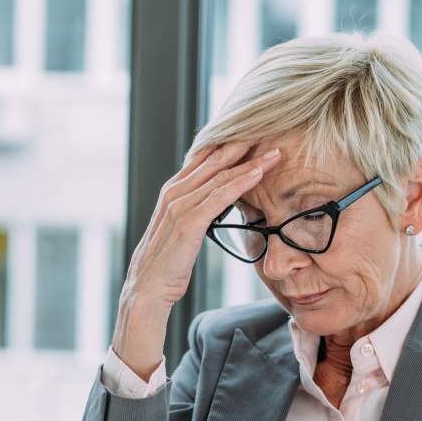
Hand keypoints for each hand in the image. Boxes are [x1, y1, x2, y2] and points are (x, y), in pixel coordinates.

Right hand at [111, 142, 281, 379]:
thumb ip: (197, 212)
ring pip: (220, 175)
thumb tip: (218, 203)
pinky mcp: (188, 223)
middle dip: (244, 145)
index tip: (256, 135)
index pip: (205, 159)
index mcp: (173, 191)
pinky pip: (219, 197)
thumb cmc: (167, 264)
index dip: (230, 145)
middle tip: (271, 131)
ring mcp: (179, 206)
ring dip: (250, 161)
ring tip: (274, 151)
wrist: (147, 289)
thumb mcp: (182, 231)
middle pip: (214, 160)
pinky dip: (240, 182)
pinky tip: (258, 173)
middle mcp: (174, 192)